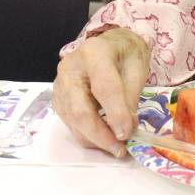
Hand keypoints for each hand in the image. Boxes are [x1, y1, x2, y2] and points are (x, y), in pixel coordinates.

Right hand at [52, 27, 150, 156]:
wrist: (108, 45)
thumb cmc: (124, 55)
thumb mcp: (136, 69)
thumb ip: (130, 98)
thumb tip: (125, 130)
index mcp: (94, 53)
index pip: (104, 88)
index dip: (116, 114)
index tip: (128, 134)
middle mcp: (70, 68)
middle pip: (80, 109)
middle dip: (101, 135)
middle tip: (120, 149)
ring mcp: (60, 84)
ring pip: (73, 121)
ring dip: (95, 139)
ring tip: (115, 145)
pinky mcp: (58, 98)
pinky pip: (70, 122)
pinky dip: (87, 135)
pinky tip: (103, 136)